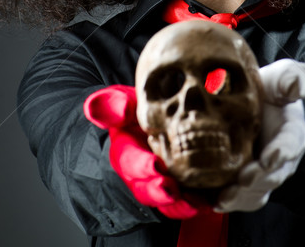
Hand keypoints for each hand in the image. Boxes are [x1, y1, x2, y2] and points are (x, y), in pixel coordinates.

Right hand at [84, 85, 209, 218]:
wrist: (151, 114)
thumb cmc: (136, 107)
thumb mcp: (123, 99)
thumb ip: (112, 104)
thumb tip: (95, 107)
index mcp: (125, 151)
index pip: (129, 161)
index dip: (141, 166)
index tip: (155, 166)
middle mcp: (140, 172)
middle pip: (147, 188)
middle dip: (159, 192)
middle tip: (173, 190)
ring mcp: (159, 182)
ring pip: (166, 201)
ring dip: (179, 205)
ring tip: (194, 202)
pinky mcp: (179, 187)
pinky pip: (186, 201)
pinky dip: (197, 204)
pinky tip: (209, 201)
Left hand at [215, 59, 304, 212]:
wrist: (256, 105)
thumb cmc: (270, 92)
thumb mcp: (282, 78)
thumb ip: (293, 78)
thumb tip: (298, 86)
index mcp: (292, 133)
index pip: (291, 144)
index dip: (282, 152)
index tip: (270, 156)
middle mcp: (280, 159)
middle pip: (273, 175)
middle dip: (259, 179)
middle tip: (243, 178)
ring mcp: (263, 173)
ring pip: (257, 192)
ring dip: (242, 196)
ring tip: (225, 197)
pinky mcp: (244, 182)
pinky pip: (241, 198)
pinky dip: (229, 202)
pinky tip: (213, 201)